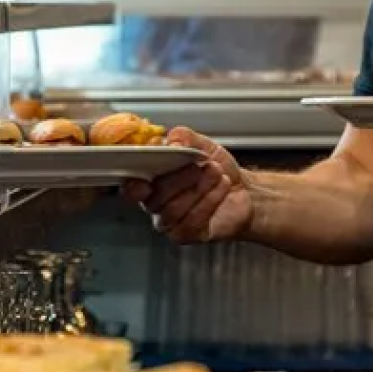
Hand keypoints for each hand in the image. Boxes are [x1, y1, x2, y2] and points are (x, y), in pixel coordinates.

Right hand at [122, 127, 251, 242]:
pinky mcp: (186, 234)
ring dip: (199, 188)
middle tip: (201, 166)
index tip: (146, 178)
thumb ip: (184, 137)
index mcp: (150, 180)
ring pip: (173, 210)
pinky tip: (221, 188)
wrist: (242, 190)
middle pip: (154, 198)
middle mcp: (155, 204)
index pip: (130, 188)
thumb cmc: (215, 169)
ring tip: (216, 174)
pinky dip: (210, 201)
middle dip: (179, 179)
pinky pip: (191, 222)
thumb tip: (171, 141)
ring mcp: (169, 222)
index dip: (134, 186)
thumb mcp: (201, 144)